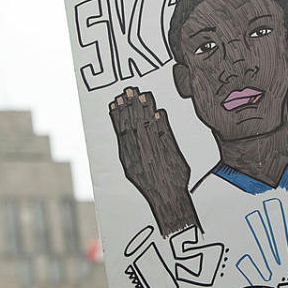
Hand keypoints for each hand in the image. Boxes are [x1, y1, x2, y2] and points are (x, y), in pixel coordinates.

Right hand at [110, 87, 197, 235]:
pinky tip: (159, 111)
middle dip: (131, 105)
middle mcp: (140, 153)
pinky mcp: (171, 154)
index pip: (121, 130)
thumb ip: (128, 148)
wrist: (167, 197)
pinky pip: (165, 135)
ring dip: (145, 110)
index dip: (119, 114)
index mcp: (128, 156)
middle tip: (129, 89)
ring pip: (148, 127)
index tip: (116, 99)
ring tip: (142, 95)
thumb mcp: (132, 168)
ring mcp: (155, 153)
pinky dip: (162, 123)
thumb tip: (123, 130)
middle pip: (134, 125)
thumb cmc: (149, 183)